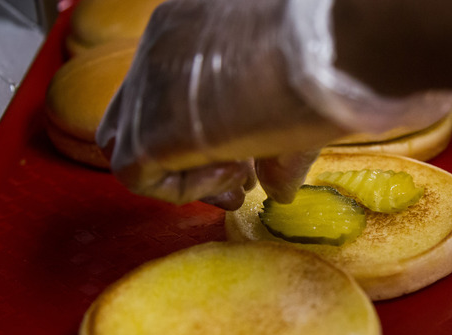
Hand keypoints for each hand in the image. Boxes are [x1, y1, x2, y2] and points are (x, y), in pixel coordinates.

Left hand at [97, 0, 451, 209]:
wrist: (324, 51)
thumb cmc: (325, 58)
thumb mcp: (294, 96)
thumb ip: (278, 145)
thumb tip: (279, 192)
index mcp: (191, 25)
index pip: (166, 85)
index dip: (200, 130)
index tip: (243, 160)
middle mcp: (159, 47)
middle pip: (134, 113)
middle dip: (182, 157)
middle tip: (237, 181)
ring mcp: (146, 84)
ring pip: (126, 144)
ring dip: (182, 173)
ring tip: (239, 176)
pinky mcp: (149, 126)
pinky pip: (134, 175)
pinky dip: (180, 189)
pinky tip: (233, 173)